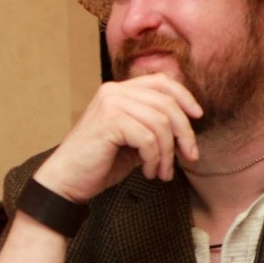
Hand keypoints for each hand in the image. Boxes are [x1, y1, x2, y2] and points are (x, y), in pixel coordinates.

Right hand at [34, 74, 201, 203]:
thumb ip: (152, 125)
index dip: (185, 98)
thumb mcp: (132, 139)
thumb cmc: (98, 162)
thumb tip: (187, 123)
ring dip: (167, 153)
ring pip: (160, 124)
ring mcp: (110, 105)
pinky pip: (148, 139)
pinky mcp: (109, 122)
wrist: (66, 180)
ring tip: (161, 172)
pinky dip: (153, 159)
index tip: (198, 118)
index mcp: (117, 91)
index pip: (162, 82)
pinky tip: (147, 172)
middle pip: (167, 103)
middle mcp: (113, 92)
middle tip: (189, 157)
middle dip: (184, 133)